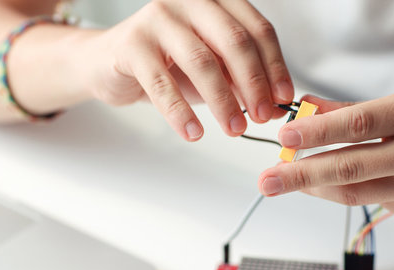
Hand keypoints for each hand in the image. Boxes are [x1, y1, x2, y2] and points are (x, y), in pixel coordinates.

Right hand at [82, 0, 292, 140]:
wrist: (110, 63)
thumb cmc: (168, 65)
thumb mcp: (213, 71)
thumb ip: (241, 81)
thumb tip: (274, 105)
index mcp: (217, 3)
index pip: (258, 31)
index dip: (275, 67)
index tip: (283, 98)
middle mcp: (190, 2)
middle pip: (235, 42)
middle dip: (254, 84)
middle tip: (263, 116)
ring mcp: (159, 18)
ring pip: (202, 61)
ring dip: (223, 101)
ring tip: (234, 129)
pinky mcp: (132, 43)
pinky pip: (163, 83)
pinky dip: (181, 112)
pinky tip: (194, 132)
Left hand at [258, 91, 393, 223]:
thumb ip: (356, 111)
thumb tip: (308, 108)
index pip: (357, 123)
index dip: (316, 132)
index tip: (285, 137)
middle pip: (349, 165)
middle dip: (300, 174)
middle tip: (267, 180)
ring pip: (354, 190)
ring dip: (313, 187)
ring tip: (282, 184)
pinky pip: (370, 202)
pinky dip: (340, 193)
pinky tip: (321, 185)